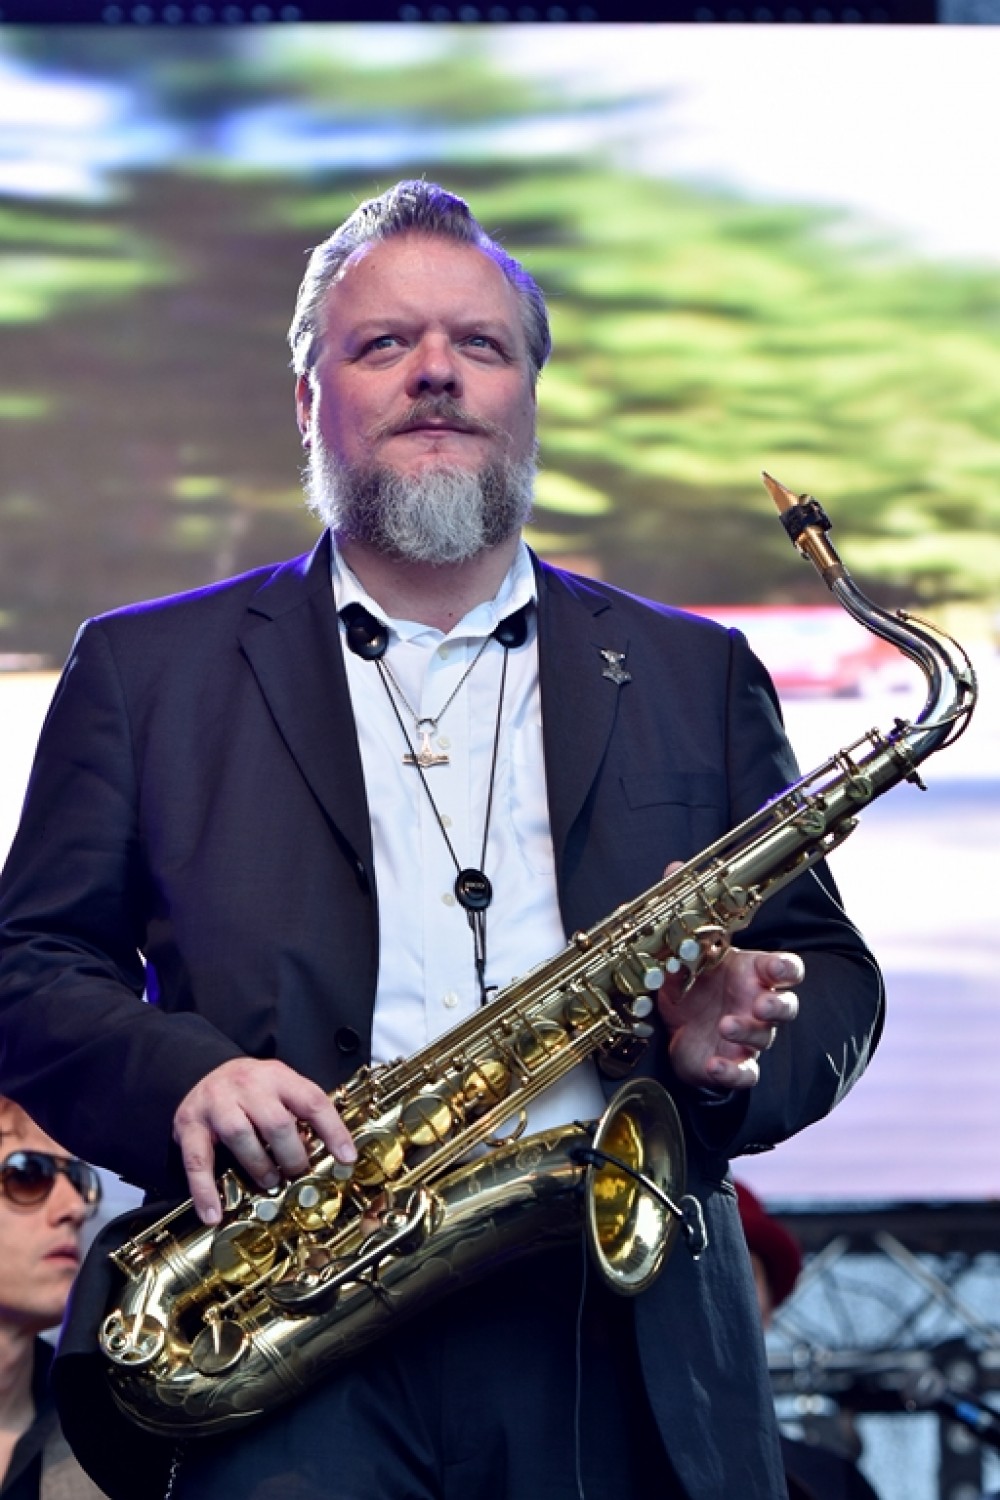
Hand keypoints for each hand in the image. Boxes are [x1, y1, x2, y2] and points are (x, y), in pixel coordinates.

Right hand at [172, 1057, 356, 1224]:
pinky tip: (214, 1213)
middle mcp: (248, 1086)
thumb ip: (301, 1112)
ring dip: (260, 1167)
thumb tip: (334, 1151)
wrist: (202, 1069)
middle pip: (277, 1122)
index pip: (312, 1100)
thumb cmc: (250, 1087)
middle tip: (298, 1173)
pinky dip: (205, 1190)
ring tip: (270, 1183)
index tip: (346, 1158)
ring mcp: (217, 1104)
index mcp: (278, 1077)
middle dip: (292, 1156)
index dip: (333, 1131)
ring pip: (240, 1136)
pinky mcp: (190, 1125)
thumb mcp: (281, 1086)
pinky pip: (197, 1160)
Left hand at [657, 946, 802, 1091]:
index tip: (777, 968)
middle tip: (761, 1005)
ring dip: (747, 1032)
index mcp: (752, 974)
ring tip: (725, 1026)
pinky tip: (714, 1065)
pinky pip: (745, 1073)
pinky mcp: (736, 1063)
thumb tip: (679, 953)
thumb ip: (684, 960)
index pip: (785, 969)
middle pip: (786, 1006)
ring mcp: (750, 1037)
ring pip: (763, 1037)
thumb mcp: (683, 970)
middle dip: (778, 1006)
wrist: (676, 1030)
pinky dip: (732, 1072)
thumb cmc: (692, 991)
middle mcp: (757, 1005)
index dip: (786, 968)